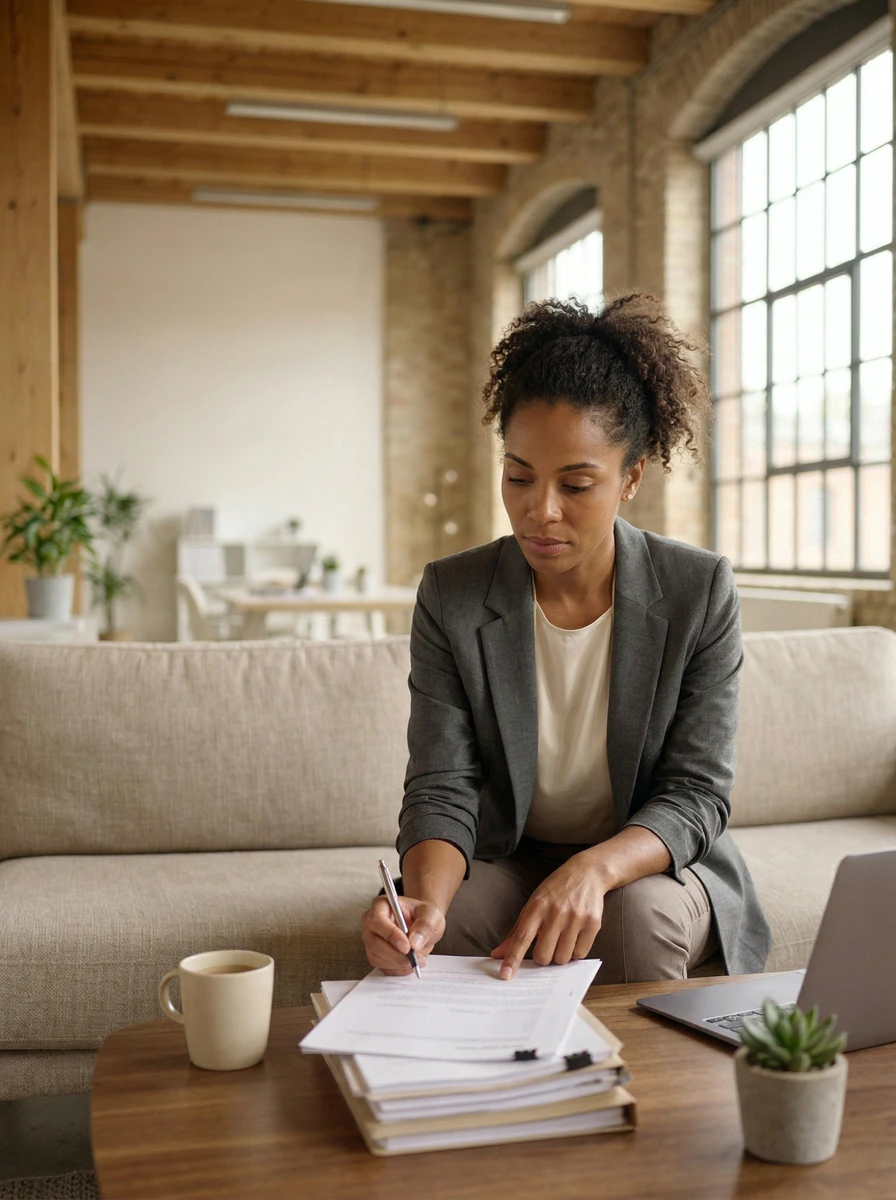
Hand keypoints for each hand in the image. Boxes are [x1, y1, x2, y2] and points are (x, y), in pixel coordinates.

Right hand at [361, 894, 445, 975]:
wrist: (424, 926)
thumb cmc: (424, 915)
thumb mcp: (431, 914)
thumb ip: (425, 925)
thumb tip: (414, 942)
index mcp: (381, 905)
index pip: (377, 920)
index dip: (390, 935)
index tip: (407, 946)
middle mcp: (371, 922)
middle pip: (373, 942)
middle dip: (395, 954)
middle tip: (414, 958)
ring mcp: (372, 940)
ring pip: (376, 957)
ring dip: (398, 963)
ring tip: (417, 959)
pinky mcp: (376, 955)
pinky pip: (382, 967)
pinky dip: (398, 969)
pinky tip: (410, 963)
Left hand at [491, 851, 608, 979]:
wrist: (587, 873)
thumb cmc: (555, 891)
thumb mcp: (533, 904)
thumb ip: (516, 932)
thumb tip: (498, 954)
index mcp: (537, 907)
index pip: (521, 938)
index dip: (513, 958)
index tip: (505, 975)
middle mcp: (556, 912)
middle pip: (543, 955)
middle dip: (542, 958)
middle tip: (546, 946)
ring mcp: (575, 918)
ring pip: (562, 958)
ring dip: (559, 955)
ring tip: (562, 939)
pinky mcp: (593, 923)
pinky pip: (580, 954)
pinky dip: (575, 951)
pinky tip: (575, 937)